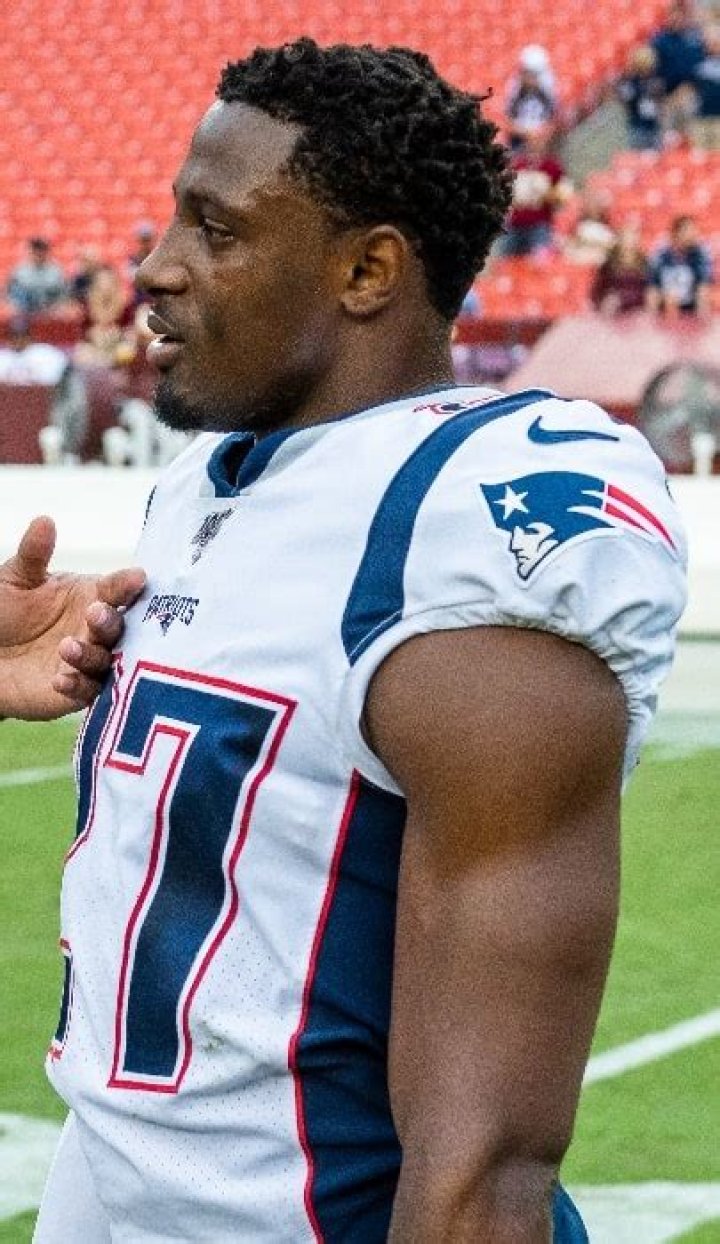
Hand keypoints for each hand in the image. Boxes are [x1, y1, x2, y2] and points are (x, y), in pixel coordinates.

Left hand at [0, 516, 145, 719]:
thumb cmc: (4, 612)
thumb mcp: (14, 579)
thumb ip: (32, 554)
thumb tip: (45, 521)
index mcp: (91, 597)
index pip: (115, 589)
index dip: (126, 584)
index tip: (136, 578)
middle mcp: (95, 630)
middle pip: (117, 626)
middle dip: (111, 620)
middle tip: (95, 612)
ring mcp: (90, 661)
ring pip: (107, 661)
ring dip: (92, 654)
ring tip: (67, 646)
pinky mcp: (77, 691)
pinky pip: (88, 692)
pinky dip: (78, 685)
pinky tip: (60, 677)